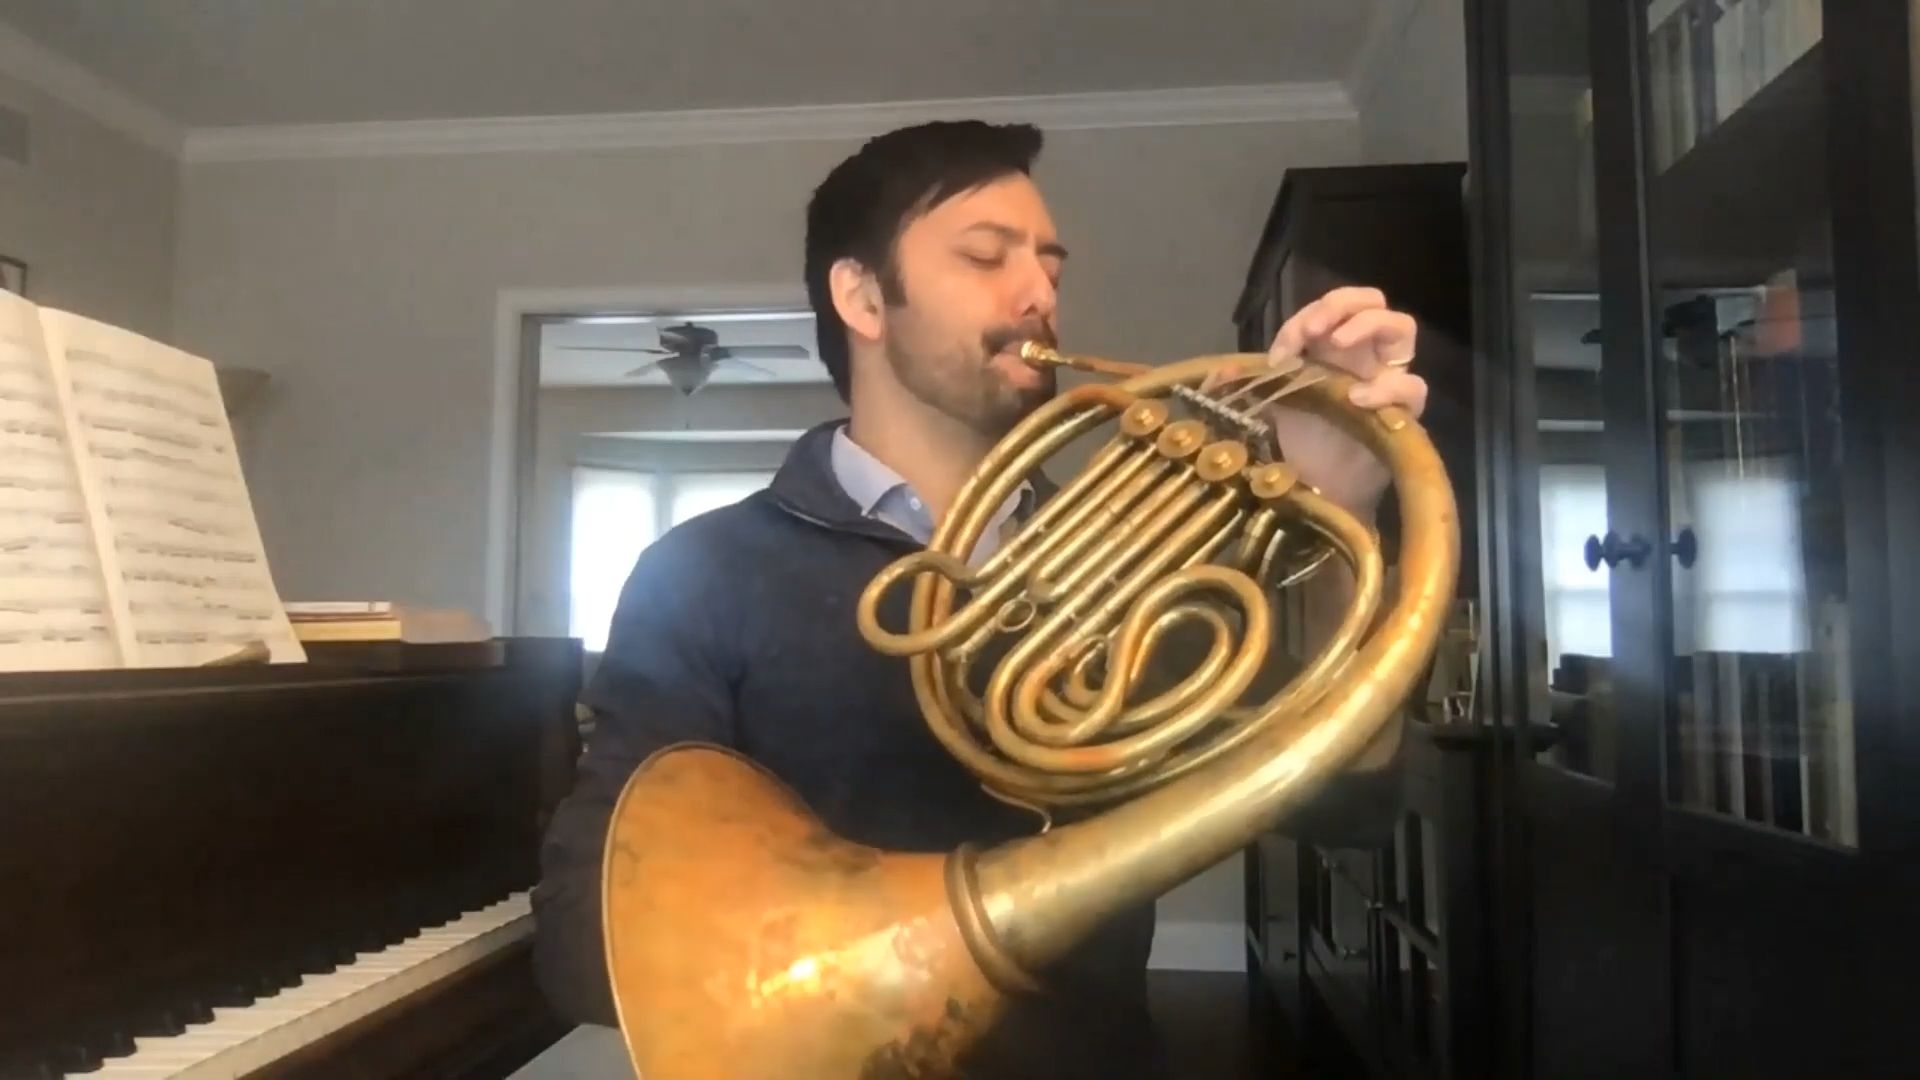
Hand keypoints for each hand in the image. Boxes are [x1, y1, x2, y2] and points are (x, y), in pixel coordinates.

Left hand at [1259, 286, 1425, 517]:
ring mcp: (1386, 379)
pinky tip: (1356, 398)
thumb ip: (1248, 385)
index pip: (1331, 310)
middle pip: (1373, 302)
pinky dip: (1386, 387)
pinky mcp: (1403, 413)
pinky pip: (1412, 388)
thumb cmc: (1299, 445)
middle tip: (1316, 330)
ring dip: (1368, 325)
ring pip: (1402, 328)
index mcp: (1332, 349)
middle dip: (1343, 304)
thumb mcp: (1267, 408)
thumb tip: (1218, 372)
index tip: (1283, 353)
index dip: (1307, 317)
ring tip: (1338, 343)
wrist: (1320, 492)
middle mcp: (1363, 357)